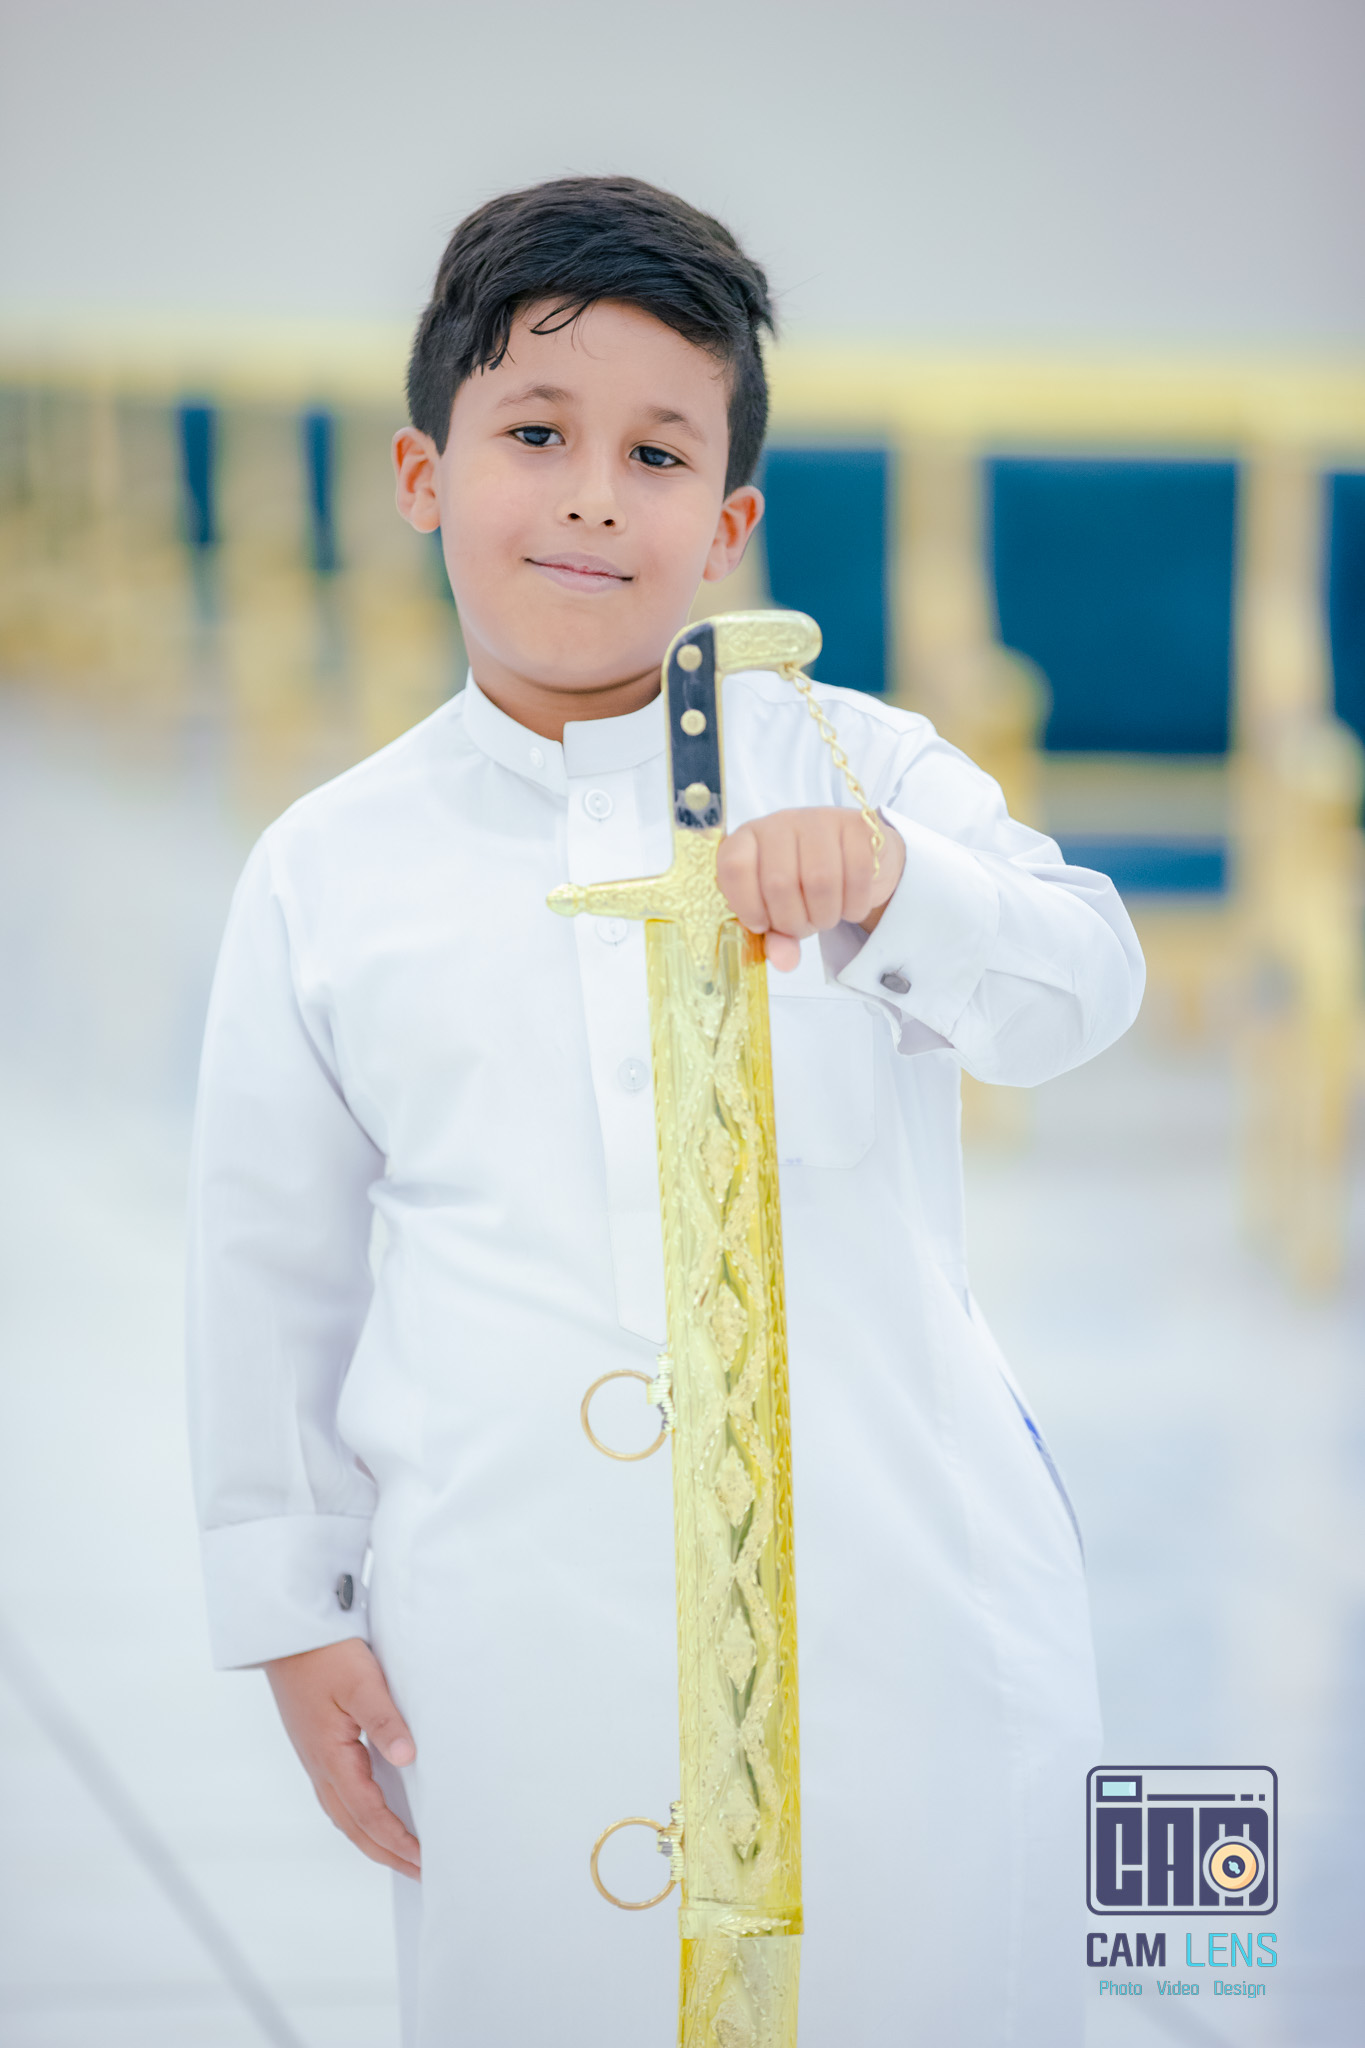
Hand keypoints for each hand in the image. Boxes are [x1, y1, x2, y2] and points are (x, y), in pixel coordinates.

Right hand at [265, 1638, 420, 1878]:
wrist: (286, 1632)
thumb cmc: (324, 1654)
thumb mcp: (362, 1682)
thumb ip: (385, 1721)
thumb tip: (407, 1759)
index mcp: (330, 1757)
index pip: (368, 1813)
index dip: (396, 1839)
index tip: (422, 1858)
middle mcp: (319, 1766)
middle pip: (353, 1825)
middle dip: (385, 1852)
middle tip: (417, 1871)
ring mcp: (315, 1757)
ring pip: (343, 1813)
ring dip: (371, 1837)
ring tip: (399, 1852)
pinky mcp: (316, 1745)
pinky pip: (338, 1794)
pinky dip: (358, 1814)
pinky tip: (373, 1810)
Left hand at [716, 807, 905, 970]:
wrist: (855, 858)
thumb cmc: (805, 885)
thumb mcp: (780, 912)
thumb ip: (775, 937)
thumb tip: (784, 961)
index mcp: (748, 839)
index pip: (734, 867)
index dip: (747, 906)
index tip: (762, 925)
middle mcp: (780, 823)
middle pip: (779, 882)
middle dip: (792, 921)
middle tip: (802, 927)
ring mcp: (820, 819)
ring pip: (820, 880)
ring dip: (825, 915)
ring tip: (826, 918)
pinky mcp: (858, 826)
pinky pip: (857, 873)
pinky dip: (854, 905)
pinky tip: (850, 907)